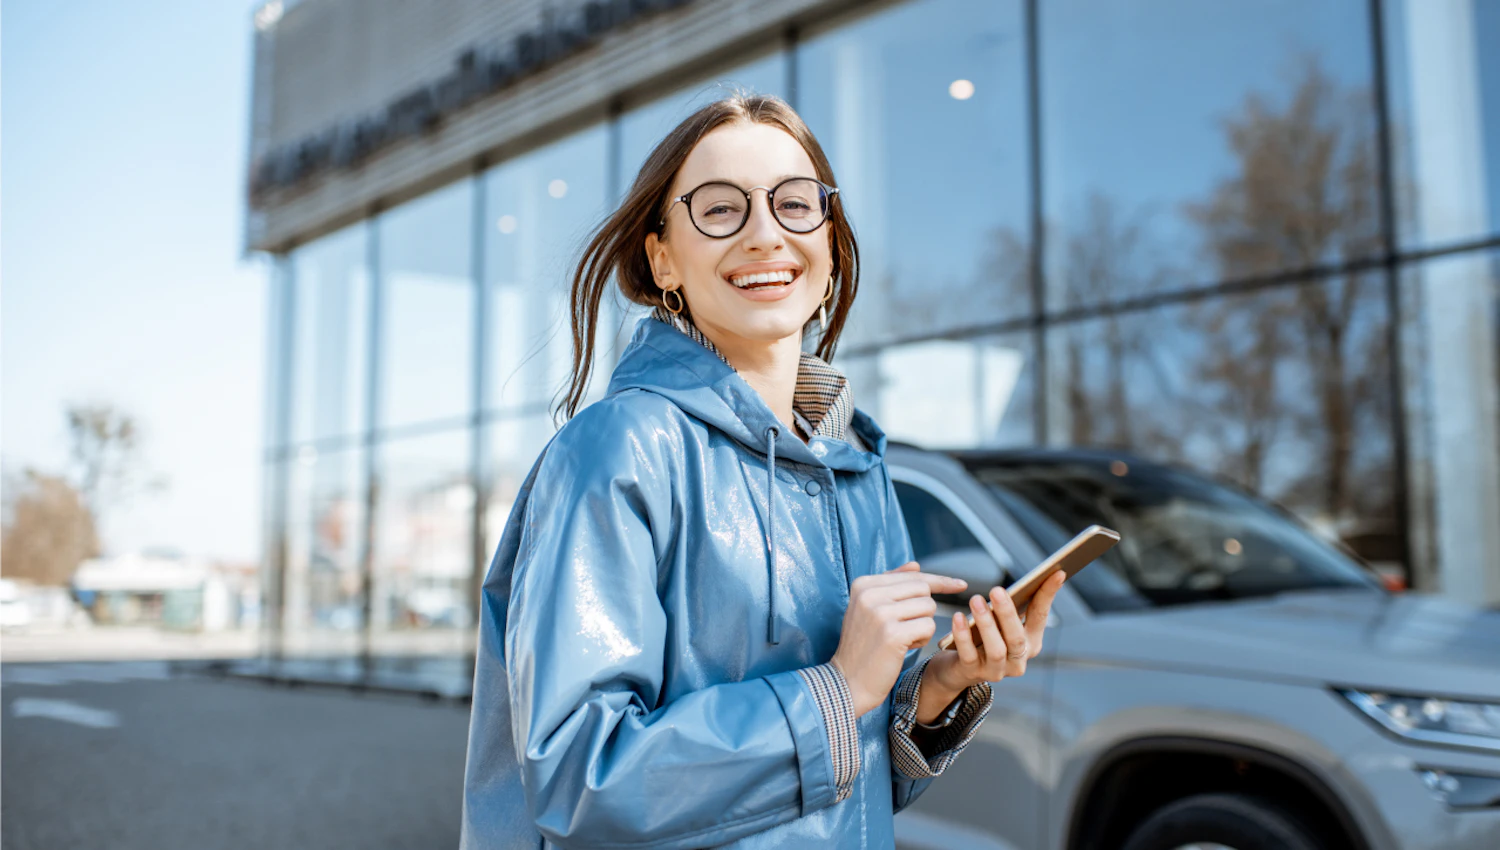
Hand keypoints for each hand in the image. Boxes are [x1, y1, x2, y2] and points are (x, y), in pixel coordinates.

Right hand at [831, 561, 967, 716]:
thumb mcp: (869, 609)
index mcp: (864, 584)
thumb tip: (916, 564)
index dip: (939, 581)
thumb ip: (892, 584)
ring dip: (923, 626)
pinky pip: (928, 626)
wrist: (847, 681)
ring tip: (902, 639)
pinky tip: (904, 648)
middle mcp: (870, 594)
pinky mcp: (893, 634)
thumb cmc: (863, 646)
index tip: (960, 584)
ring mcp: (880, 613)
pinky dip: (922, 639)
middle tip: (908, 628)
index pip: (913, 576)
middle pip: (923, 590)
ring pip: (928, 607)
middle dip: (925, 610)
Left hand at [929, 570, 1066, 692]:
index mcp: (1030, 643)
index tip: (1057, 572)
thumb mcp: (999, 623)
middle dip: (1007, 613)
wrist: (957, 668)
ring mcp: (996, 670)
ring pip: (996, 649)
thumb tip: (1026, 578)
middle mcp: (1017, 660)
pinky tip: (958, 617)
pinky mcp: (972, 673)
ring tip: (975, 600)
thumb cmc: (983, 637)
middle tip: (997, 590)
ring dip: (986, 623)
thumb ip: (1010, 607)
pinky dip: (963, 636)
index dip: (1048, 595)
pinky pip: (969, 655)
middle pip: (1017, 637)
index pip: (1040, 616)